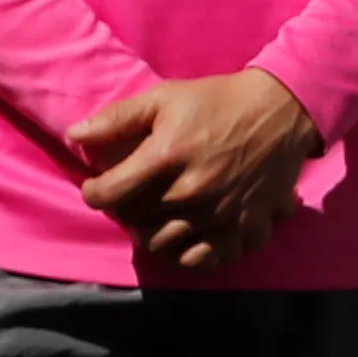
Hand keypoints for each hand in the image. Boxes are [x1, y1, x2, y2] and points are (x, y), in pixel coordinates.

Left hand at [67, 70, 326, 271]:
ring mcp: (219, 214)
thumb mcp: (165, 97)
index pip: (108, 194)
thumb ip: (117, 118)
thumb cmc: (218, 100)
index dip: (94, 191)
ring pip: (166, 246)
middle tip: (132, 198)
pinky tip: (192, 237)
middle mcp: (190, 192)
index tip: (99, 185)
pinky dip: (196, 254)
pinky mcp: (245, 227)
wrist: (283, 109)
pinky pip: (211, 259)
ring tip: (158, 217)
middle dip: (125, 211)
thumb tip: (75, 136)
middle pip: (135, 223)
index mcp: (166, 157)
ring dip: (154, 234)